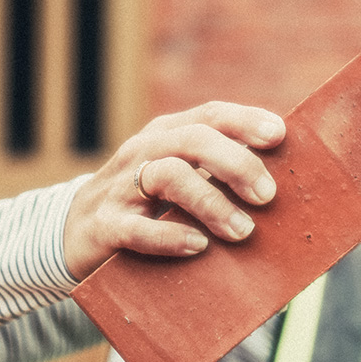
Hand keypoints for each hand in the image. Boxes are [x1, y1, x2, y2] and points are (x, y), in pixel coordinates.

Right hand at [63, 101, 285, 279]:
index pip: (210, 115)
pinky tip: (198, 246)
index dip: (245, 120)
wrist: (73, 234)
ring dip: (211, 203)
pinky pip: (136, 228)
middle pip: (193, 140)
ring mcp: (121, 187)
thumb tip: (287, 183)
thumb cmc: (148, 205)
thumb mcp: (181, 177)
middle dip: (236, 164)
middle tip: (268, 196)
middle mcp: (145, 152)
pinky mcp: (104, 226)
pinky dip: (170, 236)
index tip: (279, 136)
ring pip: (168, 176)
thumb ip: (221, 173)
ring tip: (243, 231)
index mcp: (168, 134)